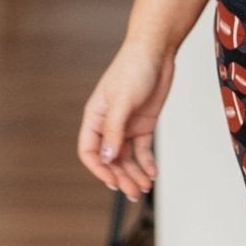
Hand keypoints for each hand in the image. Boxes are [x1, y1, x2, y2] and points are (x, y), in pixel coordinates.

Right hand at [76, 40, 175, 201]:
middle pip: (110, 159)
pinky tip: (152, 173)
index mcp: (95, 117)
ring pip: (127, 157)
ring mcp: (127, 125)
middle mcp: (109, 124)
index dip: (98, 168)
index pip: (89, 150)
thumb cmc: (133, 68)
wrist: (156, 52)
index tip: (112, 181)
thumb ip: (114, 130)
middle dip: (120, 177)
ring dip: (134, 173)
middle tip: (133, 192)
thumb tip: (107, 158)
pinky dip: (147, 163)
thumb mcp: (123, 101)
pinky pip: (142, 149)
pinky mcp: (144, 124)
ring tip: (144, 187)